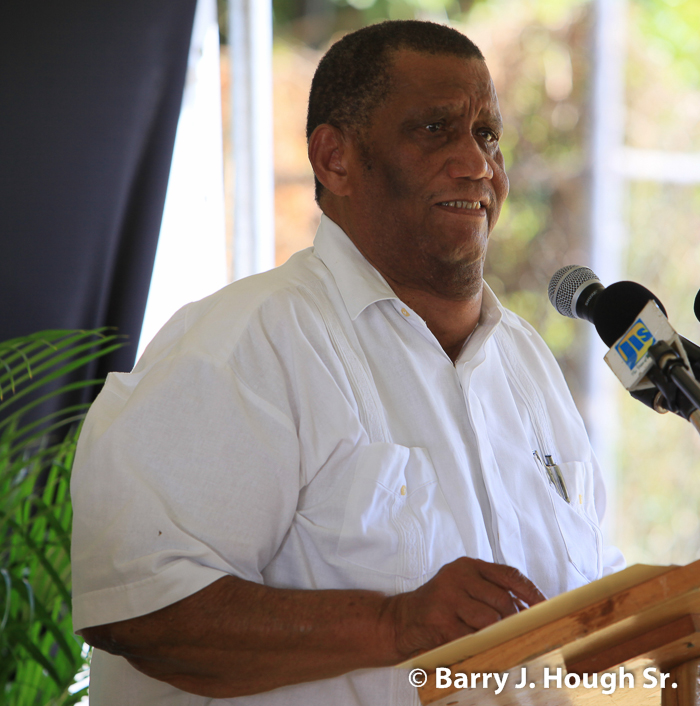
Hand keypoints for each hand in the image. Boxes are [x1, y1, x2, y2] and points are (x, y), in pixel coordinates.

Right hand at [385, 557, 545, 658]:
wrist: (402, 619)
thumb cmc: (441, 605)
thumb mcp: (464, 587)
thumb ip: (491, 592)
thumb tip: (529, 610)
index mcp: (468, 566)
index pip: (509, 575)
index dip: (531, 592)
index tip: (545, 607)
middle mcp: (457, 576)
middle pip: (503, 600)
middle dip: (513, 620)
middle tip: (516, 633)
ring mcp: (447, 597)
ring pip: (490, 621)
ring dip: (493, 635)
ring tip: (487, 638)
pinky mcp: (440, 621)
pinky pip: (472, 637)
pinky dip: (477, 645)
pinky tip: (472, 645)